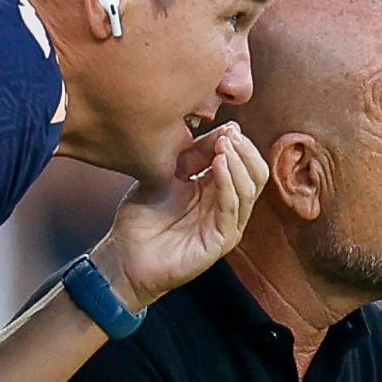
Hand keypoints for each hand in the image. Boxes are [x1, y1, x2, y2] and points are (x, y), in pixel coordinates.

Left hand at [95, 123, 269, 310]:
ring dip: (238, 164)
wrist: (124, 254)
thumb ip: (194, 154)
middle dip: (245, 152)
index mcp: (218, 190)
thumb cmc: (142, 217)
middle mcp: (227, 208)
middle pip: (256, 176)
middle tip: (229, 136)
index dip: (240, 144)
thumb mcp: (168, 173)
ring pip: (249, 190)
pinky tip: (217, 165)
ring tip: (223, 148)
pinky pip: (232, 209)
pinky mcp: (220, 242)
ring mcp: (226, 226)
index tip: (228, 127)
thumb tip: (227, 129)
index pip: (246, 163)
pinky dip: (229, 184)